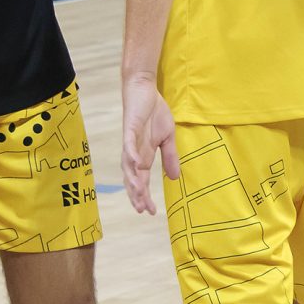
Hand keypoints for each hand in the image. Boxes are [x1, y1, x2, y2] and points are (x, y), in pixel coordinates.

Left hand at [120, 75, 178, 215]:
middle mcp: (134, 153)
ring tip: (139, 193)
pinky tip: (136, 165)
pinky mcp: (130, 130)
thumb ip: (170, 158)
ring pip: (128, 166)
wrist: (144, 91)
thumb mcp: (168, 138)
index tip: (152, 212)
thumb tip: (175, 179)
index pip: (143, 181)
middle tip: (143, 210)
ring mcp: (130, 142)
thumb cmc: (155, 113)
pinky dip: (131, 156)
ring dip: (133, 180)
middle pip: (133, 179)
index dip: (145, 196)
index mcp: (144, 156)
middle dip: (137, 195)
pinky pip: (129, 145)